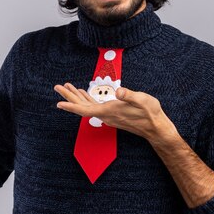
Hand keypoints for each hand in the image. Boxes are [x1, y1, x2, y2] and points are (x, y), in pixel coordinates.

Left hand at [53, 83, 177, 142]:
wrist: (156, 127)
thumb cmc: (150, 113)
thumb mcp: (142, 100)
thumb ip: (130, 95)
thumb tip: (119, 92)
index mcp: (109, 111)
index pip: (85, 109)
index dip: (71, 106)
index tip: (59, 103)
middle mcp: (106, 115)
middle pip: (82, 107)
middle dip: (69, 97)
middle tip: (57, 87)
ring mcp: (108, 115)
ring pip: (87, 106)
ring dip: (76, 97)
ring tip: (66, 87)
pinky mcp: (112, 113)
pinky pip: (94, 106)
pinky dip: (86, 99)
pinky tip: (83, 93)